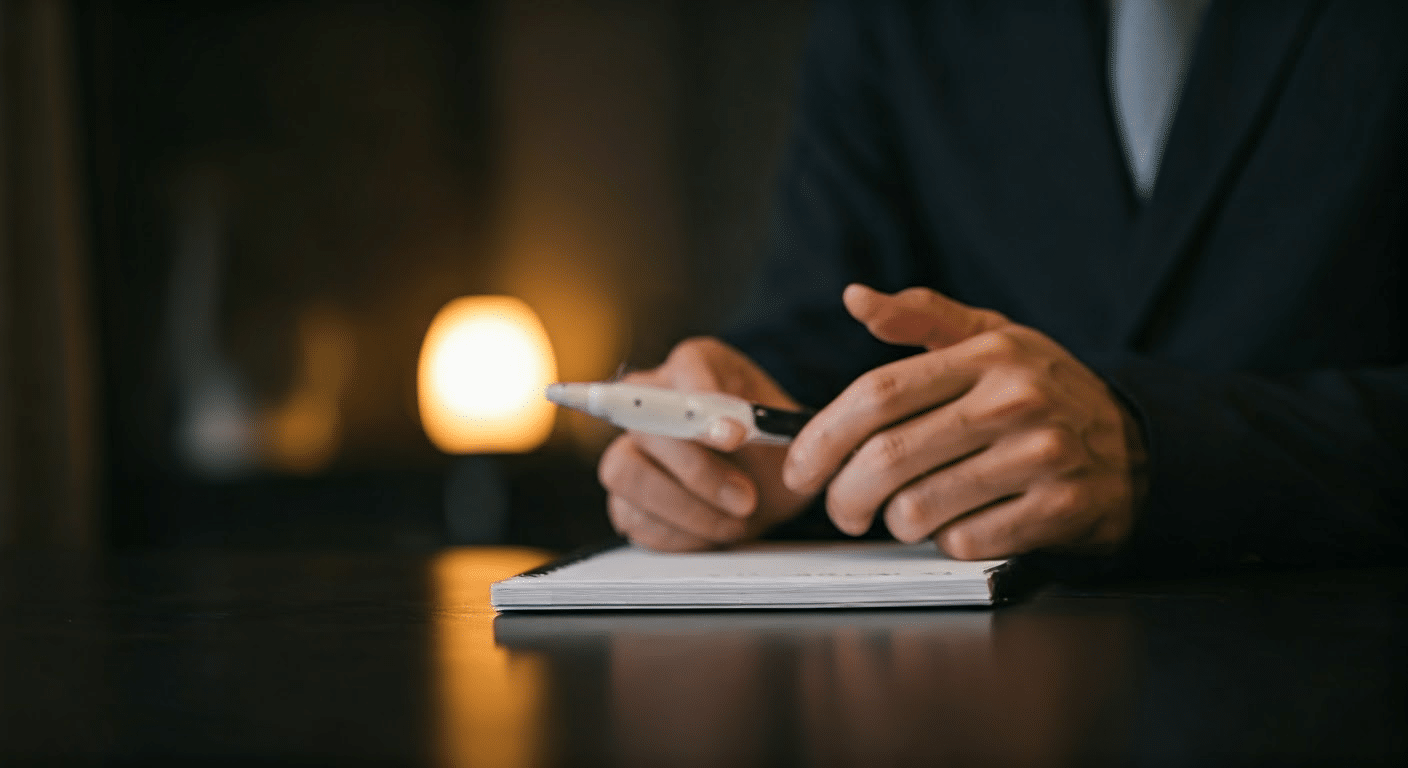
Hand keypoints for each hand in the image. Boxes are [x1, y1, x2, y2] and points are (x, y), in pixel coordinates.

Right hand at [598, 337, 815, 550]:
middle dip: (698, 470)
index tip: (735, 436)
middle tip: (746, 498)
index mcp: (696, 366)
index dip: (704, 406)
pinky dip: (680, 534)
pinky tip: (713, 530)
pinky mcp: (623, 497)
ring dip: (687, 508)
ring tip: (734, 522)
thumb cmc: (772, 447)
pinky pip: (632, 517)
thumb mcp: (785, 431)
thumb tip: (730, 427)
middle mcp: (649, 399)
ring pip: (625, 472)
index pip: (685, 369)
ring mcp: (628, 448)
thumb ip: (762, 420)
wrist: (769, 487)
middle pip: (645, 424)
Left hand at [782, 285, 1145, 558]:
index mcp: (989, 354)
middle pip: (887, 457)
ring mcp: (1040, 457)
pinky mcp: (1058, 510)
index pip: (877, 393)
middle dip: (844, 495)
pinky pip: (964, 541)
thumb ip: (922, 316)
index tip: (800, 468)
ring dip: (895, 522)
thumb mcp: (995, 338)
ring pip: (919, 508)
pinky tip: (960, 523)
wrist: (1142, 448)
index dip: (822, 436)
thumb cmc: (1049, 392)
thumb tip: (857, 299)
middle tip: (840, 509)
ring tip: (906, 513)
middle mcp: (1014, 401)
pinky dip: (946, 542)